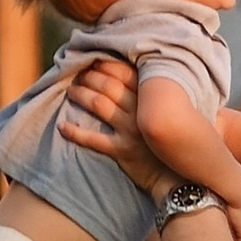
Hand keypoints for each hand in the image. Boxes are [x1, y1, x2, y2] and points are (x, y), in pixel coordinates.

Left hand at [57, 54, 168, 191]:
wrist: (178, 177)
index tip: (92, 63)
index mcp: (152, 99)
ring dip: (81, 95)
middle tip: (78, 75)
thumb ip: (155, 96)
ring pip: (99, 104)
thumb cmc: (171, 141)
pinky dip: (75, 132)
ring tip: (71, 91)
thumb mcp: (170, 114)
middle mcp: (141, 112)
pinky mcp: (123, 151)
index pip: (125, 73)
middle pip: (109, 86)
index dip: (105, 66)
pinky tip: (62, 126)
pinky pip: (93, 140)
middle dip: (89, 77)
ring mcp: (132, 131)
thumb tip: (132, 79)